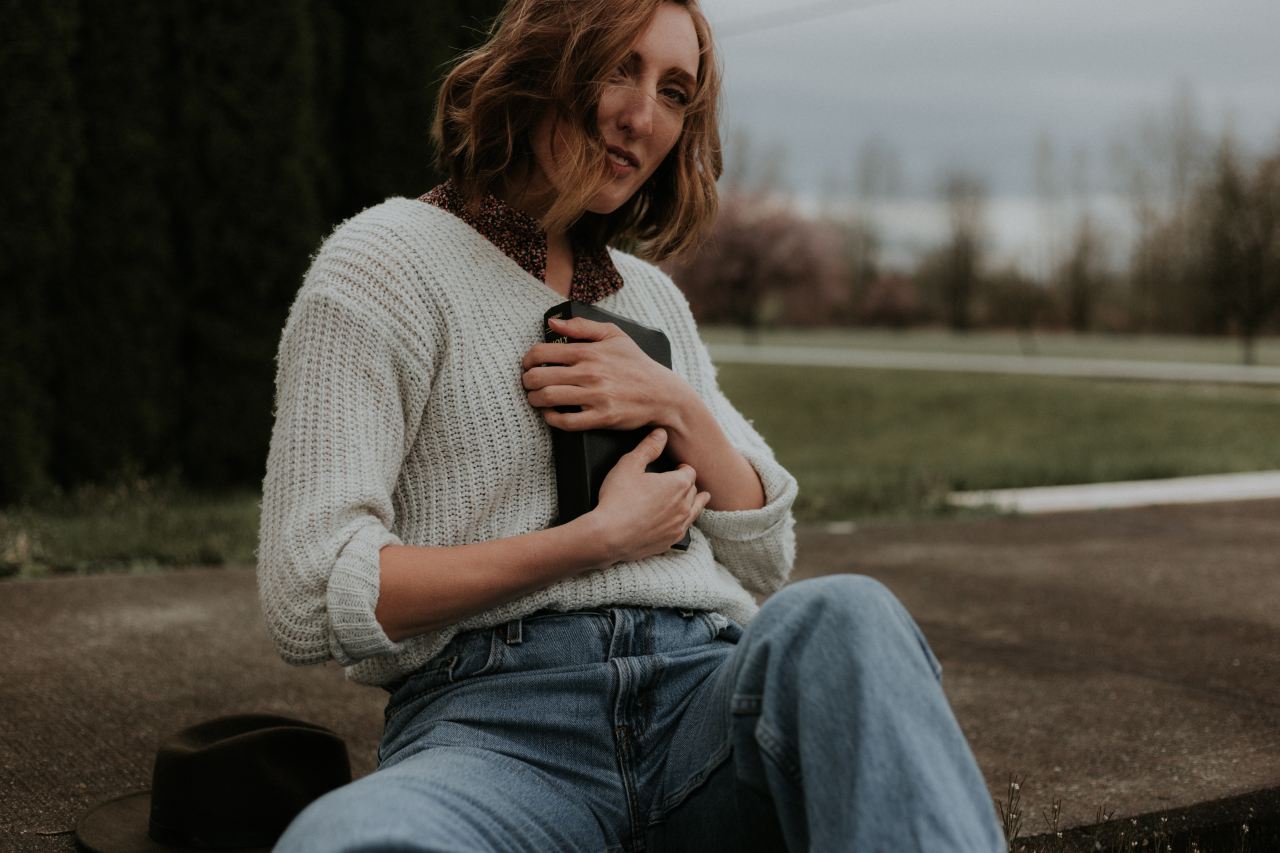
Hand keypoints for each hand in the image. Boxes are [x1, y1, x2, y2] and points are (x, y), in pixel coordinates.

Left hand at [521, 316, 686, 431]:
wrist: (663, 394)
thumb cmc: (636, 364)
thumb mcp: (614, 335)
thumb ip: (581, 327)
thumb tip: (552, 323)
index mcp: (589, 351)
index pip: (541, 352)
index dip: (527, 360)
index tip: (527, 365)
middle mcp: (589, 373)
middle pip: (538, 377)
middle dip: (526, 381)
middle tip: (528, 384)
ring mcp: (595, 396)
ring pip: (548, 398)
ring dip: (534, 400)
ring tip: (536, 398)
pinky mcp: (601, 417)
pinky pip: (566, 422)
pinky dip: (551, 419)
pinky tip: (551, 414)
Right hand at [591, 428, 710, 561]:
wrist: (608, 536)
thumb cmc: (617, 500)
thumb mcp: (629, 465)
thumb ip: (648, 447)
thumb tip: (661, 434)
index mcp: (677, 484)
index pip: (689, 471)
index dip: (682, 468)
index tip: (676, 468)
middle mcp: (684, 505)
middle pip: (693, 490)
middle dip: (688, 484)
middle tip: (681, 482)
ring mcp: (679, 525)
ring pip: (695, 510)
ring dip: (695, 502)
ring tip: (700, 498)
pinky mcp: (671, 541)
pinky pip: (684, 528)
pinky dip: (684, 522)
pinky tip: (681, 522)